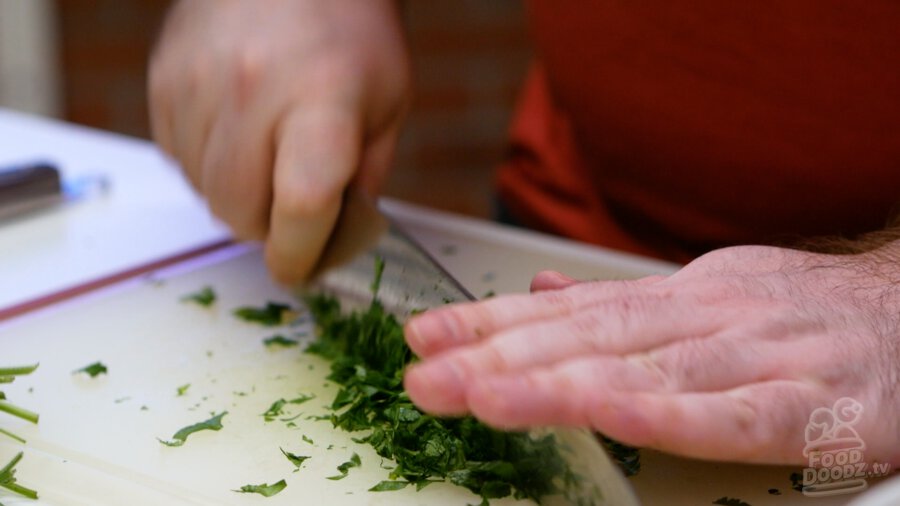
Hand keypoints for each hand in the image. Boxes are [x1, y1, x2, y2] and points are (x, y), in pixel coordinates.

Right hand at [149, 0, 409, 282]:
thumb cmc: (347, 31)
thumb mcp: (388, 105)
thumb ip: (364, 180)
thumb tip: (336, 239)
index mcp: (323, 100)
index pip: (301, 205)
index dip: (300, 253)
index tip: (301, 267)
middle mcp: (254, 91)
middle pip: (241, 211)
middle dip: (270, 229)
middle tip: (293, 209)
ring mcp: (199, 85)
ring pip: (206, 193)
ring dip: (238, 198)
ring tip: (269, 158)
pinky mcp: (165, 80)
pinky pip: (178, 160)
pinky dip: (208, 167)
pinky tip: (239, 136)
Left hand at [403, 245, 899, 465]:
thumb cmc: (803, 315)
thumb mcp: (707, 292)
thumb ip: (624, 303)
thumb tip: (542, 294)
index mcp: (677, 300)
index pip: (568, 312)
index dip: (491, 323)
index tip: (426, 336)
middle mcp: (706, 321)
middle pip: (588, 339)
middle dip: (498, 356)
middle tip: (426, 372)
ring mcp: (758, 359)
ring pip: (645, 371)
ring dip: (558, 382)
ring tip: (483, 393)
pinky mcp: (815, 408)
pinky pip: (735, 417)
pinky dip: (671, 415)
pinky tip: (612, 417)